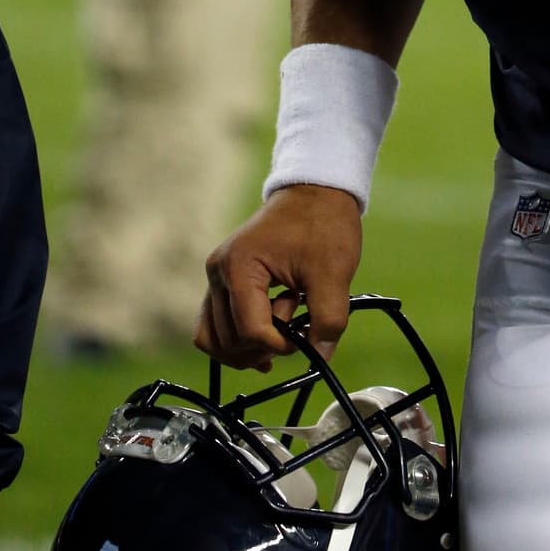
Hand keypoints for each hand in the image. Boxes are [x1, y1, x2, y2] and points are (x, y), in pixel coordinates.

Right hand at [196, 184, 362, 371]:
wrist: (317, 191)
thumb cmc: (324, 223)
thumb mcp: (334, 273)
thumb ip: (328, 320)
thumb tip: (320, 359)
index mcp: (239, 266)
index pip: (250, 331)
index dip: (281, 344)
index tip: (307, 332)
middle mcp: (218, 271)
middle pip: (229, 341)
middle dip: (266, 344)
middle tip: (297, 319)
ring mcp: (217, 276)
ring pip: (215, 339)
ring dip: (250, 345)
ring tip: (283, 322)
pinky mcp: (223, 280)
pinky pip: (216, 325)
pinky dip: (238, 339)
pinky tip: (269, 336)